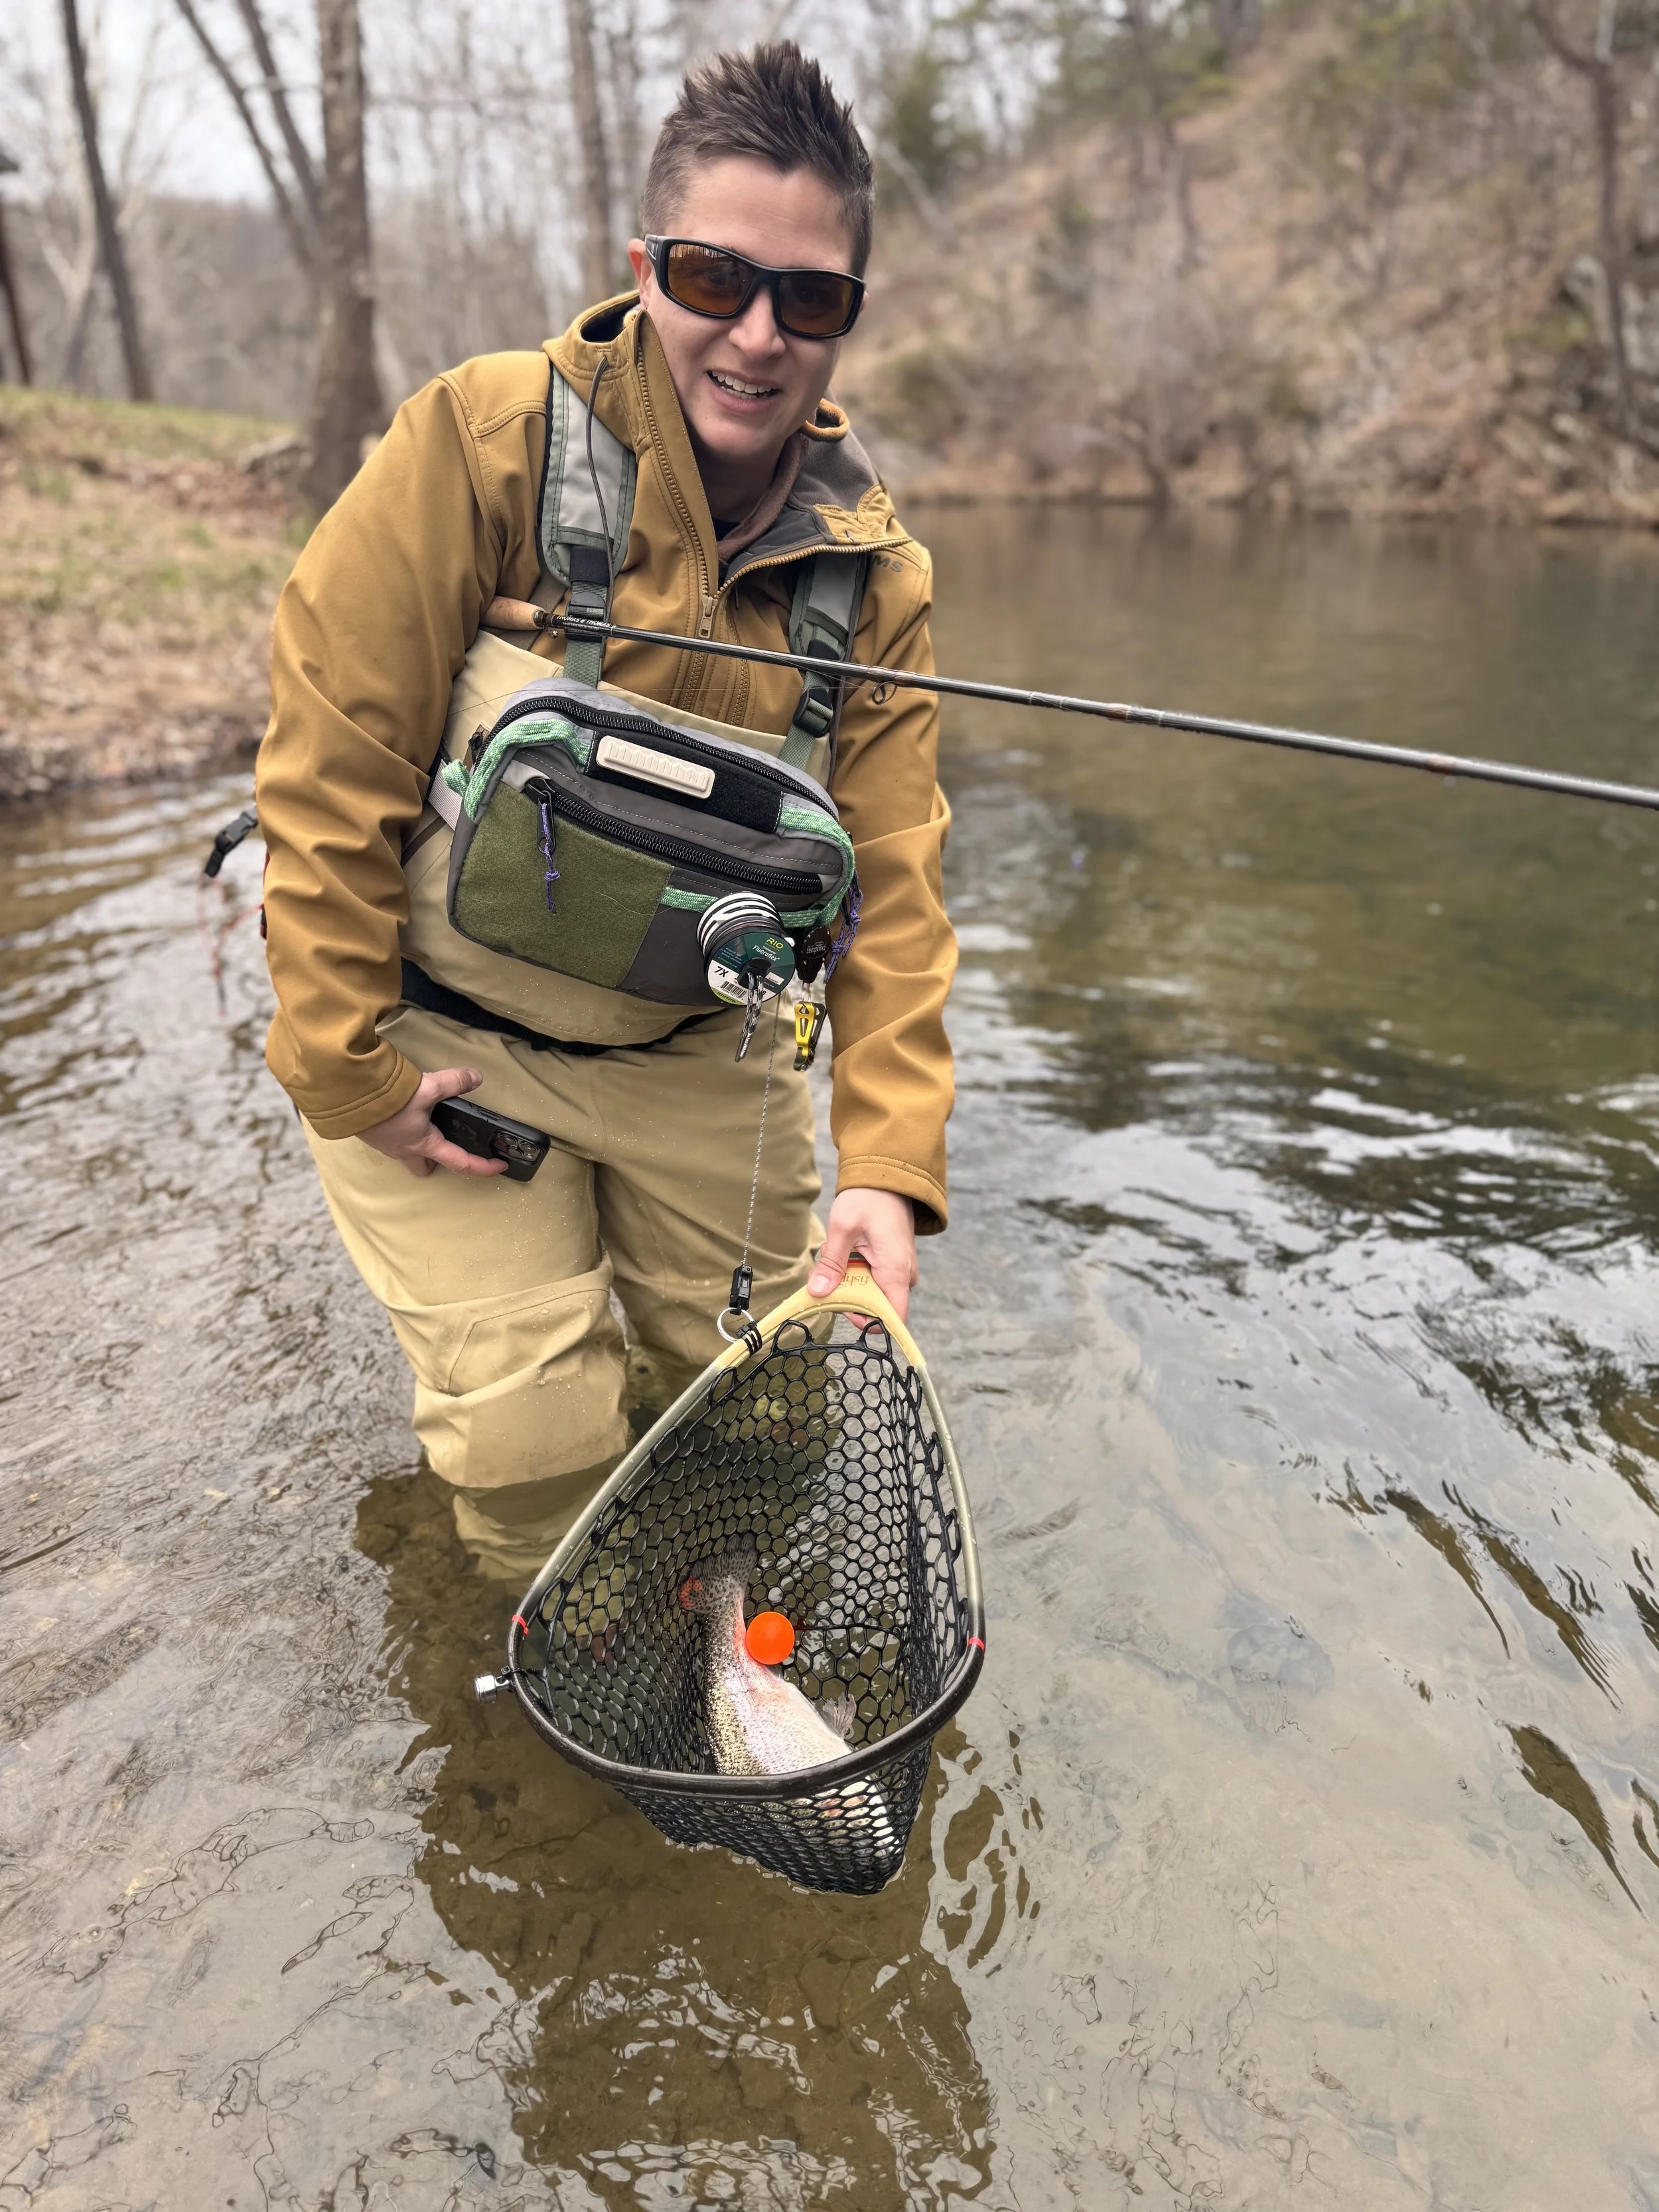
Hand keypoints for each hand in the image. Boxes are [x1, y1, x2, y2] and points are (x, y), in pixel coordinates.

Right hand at [357, 1066, 508, 1179]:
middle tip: (447, 1144)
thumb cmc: (387, 1099)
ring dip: (417, 1143)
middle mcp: (404, 1150)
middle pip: (425, 1166)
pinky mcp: (371, 1132)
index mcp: (423, 1144)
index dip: (482, 1167)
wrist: (346, 1094)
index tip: (498, 1167)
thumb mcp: (428, 1087)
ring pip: (407, 1153)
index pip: (460, 1163)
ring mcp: (385, 1144)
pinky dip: (399, 1130)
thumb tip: (476, 1077)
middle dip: (437, 1160)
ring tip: (424, 1122)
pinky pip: (390, 1139)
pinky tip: (398, 1112)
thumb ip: (454, 1082)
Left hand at [807, 1187, 917, 1320]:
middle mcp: (903, 1275)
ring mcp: (899, 1269)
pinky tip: (843, 1256)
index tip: (841, 1307)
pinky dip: (855, 1274)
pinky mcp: (892, 1263)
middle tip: (824, 1279)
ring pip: (873, 1293)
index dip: (867, 1322)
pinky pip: (874, 1280)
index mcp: (896, 1271)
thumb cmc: (868, 1197)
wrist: (887, 1174)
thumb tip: (818, 1292)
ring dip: (848, 1284)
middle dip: (847, 1298)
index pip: (893, 1318)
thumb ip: (831, 1263)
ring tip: (832, 1261)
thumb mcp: (843, 1228)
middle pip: (877, 1308)